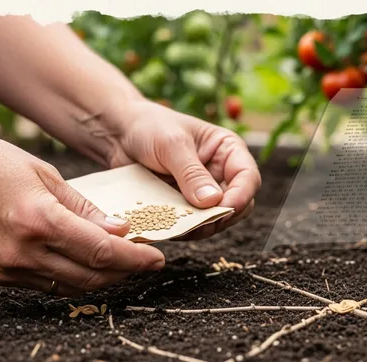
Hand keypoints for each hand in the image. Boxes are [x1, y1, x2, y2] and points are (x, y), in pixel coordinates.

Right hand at [0, 128, 165, 295]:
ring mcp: (9, 267)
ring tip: (123, 262)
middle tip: (147, 261)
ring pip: (72, 286)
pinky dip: (74, 277)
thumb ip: (85, 208)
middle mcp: (25, 251)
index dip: (136, 259)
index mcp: (40, 220)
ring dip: (102, 277)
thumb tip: (121, 231)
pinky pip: (48, 285)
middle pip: (92, 276)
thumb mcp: (46, 175)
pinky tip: (87, 262)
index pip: (102, 252)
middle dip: (126, 272)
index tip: (157, 258)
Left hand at [100, 99, 261, 239]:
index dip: (241, 196)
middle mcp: (221, 173)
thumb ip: (192, 173)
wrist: (118, 133)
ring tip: (178, 225)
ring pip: (216, 220)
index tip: (223, 209)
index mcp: (228, 150)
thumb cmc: (148, 126)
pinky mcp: (185, 206)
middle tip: (198, 223)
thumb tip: (213, 202)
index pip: (248, 177)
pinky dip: (183, 229)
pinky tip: (166, 226)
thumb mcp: (171, 145)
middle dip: (221, 217)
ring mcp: (204, 193)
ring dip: (201, 227)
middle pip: (238, 205)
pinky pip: (192, 225)